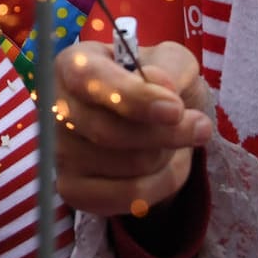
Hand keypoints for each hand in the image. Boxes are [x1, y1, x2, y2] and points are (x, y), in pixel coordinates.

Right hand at [54, 41, 212, 217]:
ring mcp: (60, 151)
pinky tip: (166, 168)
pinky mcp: (72, 189)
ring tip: (175, 143)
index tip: (175, 109)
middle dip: (165, 133)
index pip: (92, 81)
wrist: (155, 124)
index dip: (134, 98)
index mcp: (74, 64)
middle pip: (108, 131)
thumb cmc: (158, 84)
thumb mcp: (173, 61)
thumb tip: (161, 88)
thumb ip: (169, 67)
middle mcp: (57, 107)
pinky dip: (162, 184)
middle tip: (200, 127)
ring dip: (167, 156)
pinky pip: (128, 196)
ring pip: (126, 166)